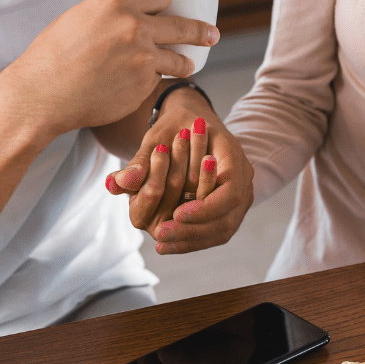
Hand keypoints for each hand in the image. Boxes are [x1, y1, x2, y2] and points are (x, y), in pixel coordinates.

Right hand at [5, 0, 218, 134]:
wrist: (42, 94)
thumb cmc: (52, 54)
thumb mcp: (78, 16)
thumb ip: (104, 4)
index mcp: (117, 0)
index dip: (167, 2)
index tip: (171, 7)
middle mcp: (135, 25)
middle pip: (182, 25)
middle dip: (201, 31)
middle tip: (212, 35)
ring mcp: (143, 58)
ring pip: (179, 59)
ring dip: (185, 62)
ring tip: (189, 64)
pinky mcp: (143, 86)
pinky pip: (158, 80)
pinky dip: (154, 82)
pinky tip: (143, 85)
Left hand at [104, 89, 253, 254]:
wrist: (192, 118)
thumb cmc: (176, 124)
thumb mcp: (157, 135)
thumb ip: (141, 160)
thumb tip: (121, 182)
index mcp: (232, 153)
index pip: (229, 192)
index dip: (204, 208)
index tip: (175, 214)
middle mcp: (242, 176)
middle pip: (227, 216)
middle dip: (194, 230)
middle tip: (161, 235)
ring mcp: (241, 193)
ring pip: (223, 228)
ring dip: (192, 240)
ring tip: (162, 244)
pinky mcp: (230, 206)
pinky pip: (217, 229)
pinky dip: (194, 239)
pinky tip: (168, 245)